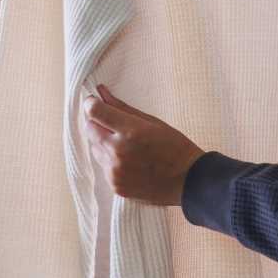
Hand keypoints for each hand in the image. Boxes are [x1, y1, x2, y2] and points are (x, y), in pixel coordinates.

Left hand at [82, 83, 204, 206]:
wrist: (188, 181)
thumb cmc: (175, 147)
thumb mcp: (153, 122)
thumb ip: (123, 107)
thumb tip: (101, 92)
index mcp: (131, 132)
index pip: (95, 112)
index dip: (91, 103)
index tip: (94, 101)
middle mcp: (119, 152)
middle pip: (89, 129)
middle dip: (97, 122)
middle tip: (112, 122)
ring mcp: (115, 171)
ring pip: (95, 148)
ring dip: (103, 142)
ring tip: (125, 144)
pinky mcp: (115, 185)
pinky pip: (103, 166)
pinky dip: (111, 160)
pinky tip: (129, 160)